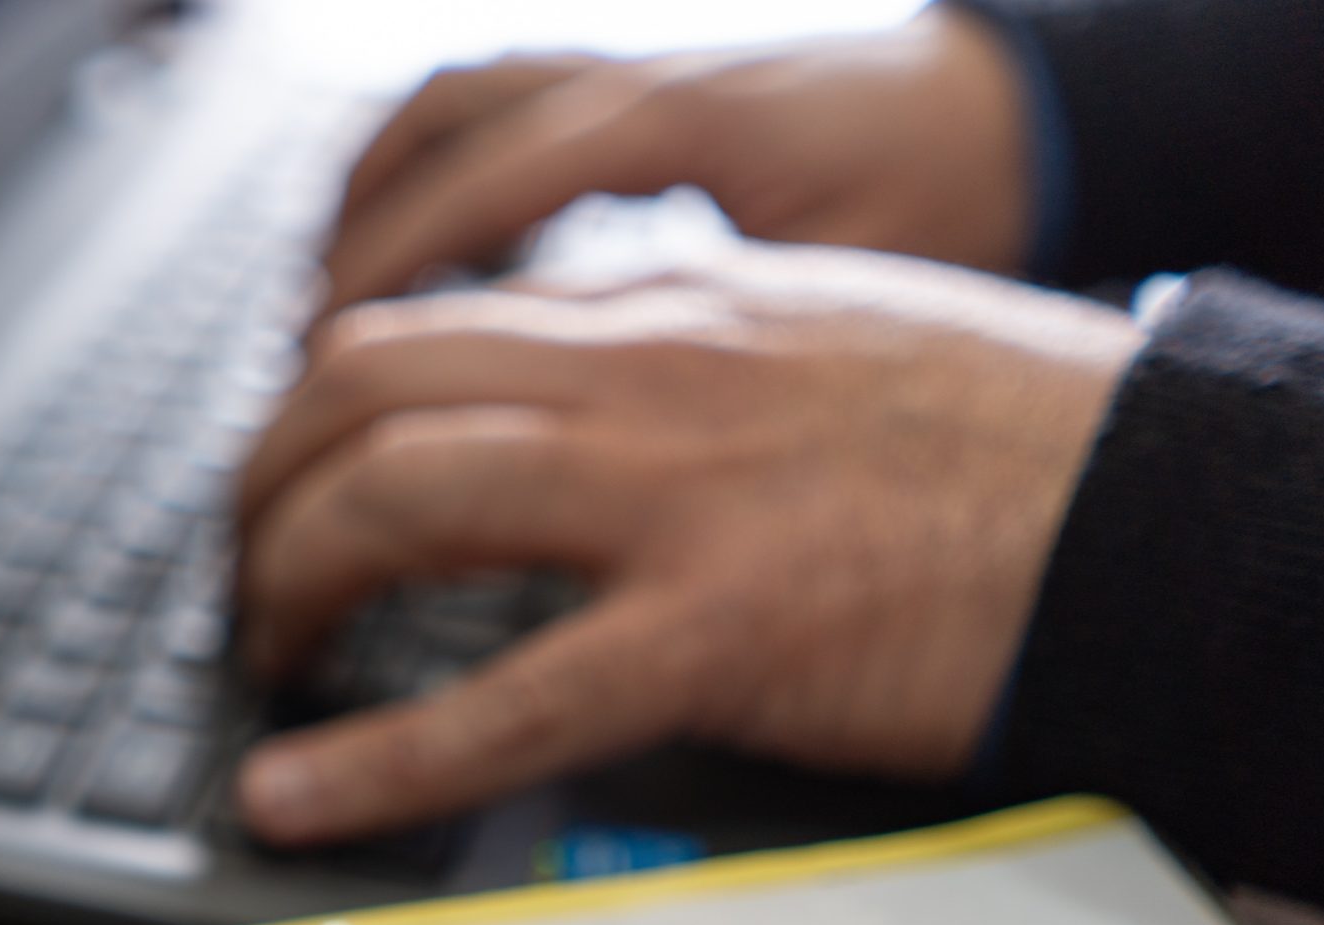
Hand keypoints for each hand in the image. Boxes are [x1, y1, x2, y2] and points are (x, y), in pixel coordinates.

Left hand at [232, 243, 1140, 844]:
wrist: (1165, 503)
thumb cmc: (1014, 440)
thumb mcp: (827, 345)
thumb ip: (693, 365)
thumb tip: (591, 402)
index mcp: (669, 315)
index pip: (427, 325)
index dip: (318, 405)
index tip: (292, 475)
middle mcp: (644, 378)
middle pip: (362, 386)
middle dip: (263, 480)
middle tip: (242, 569)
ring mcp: (673, 501)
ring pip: (398, 496)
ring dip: (287, 576)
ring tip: (261, 653)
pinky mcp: (720, 634)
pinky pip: (505, 697)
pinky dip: (375, 754)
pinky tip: (292, 795)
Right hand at [320, 8, 1034, 314]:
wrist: (1021, 118)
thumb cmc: (954, 208)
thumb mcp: (849, 294)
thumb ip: (731, 355)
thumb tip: (610, 452)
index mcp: (681, 123)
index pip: (486, 179)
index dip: (395, 274)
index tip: (329, 376)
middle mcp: (638, 78)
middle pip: (436, 134)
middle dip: (349, 257)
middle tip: (302, 382)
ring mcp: (628, 74)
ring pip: (446, 110)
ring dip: (368, 208)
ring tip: (318, 325)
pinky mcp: (628, 95)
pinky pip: (490, 117)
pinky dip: (427, 186)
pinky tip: (417, 276)